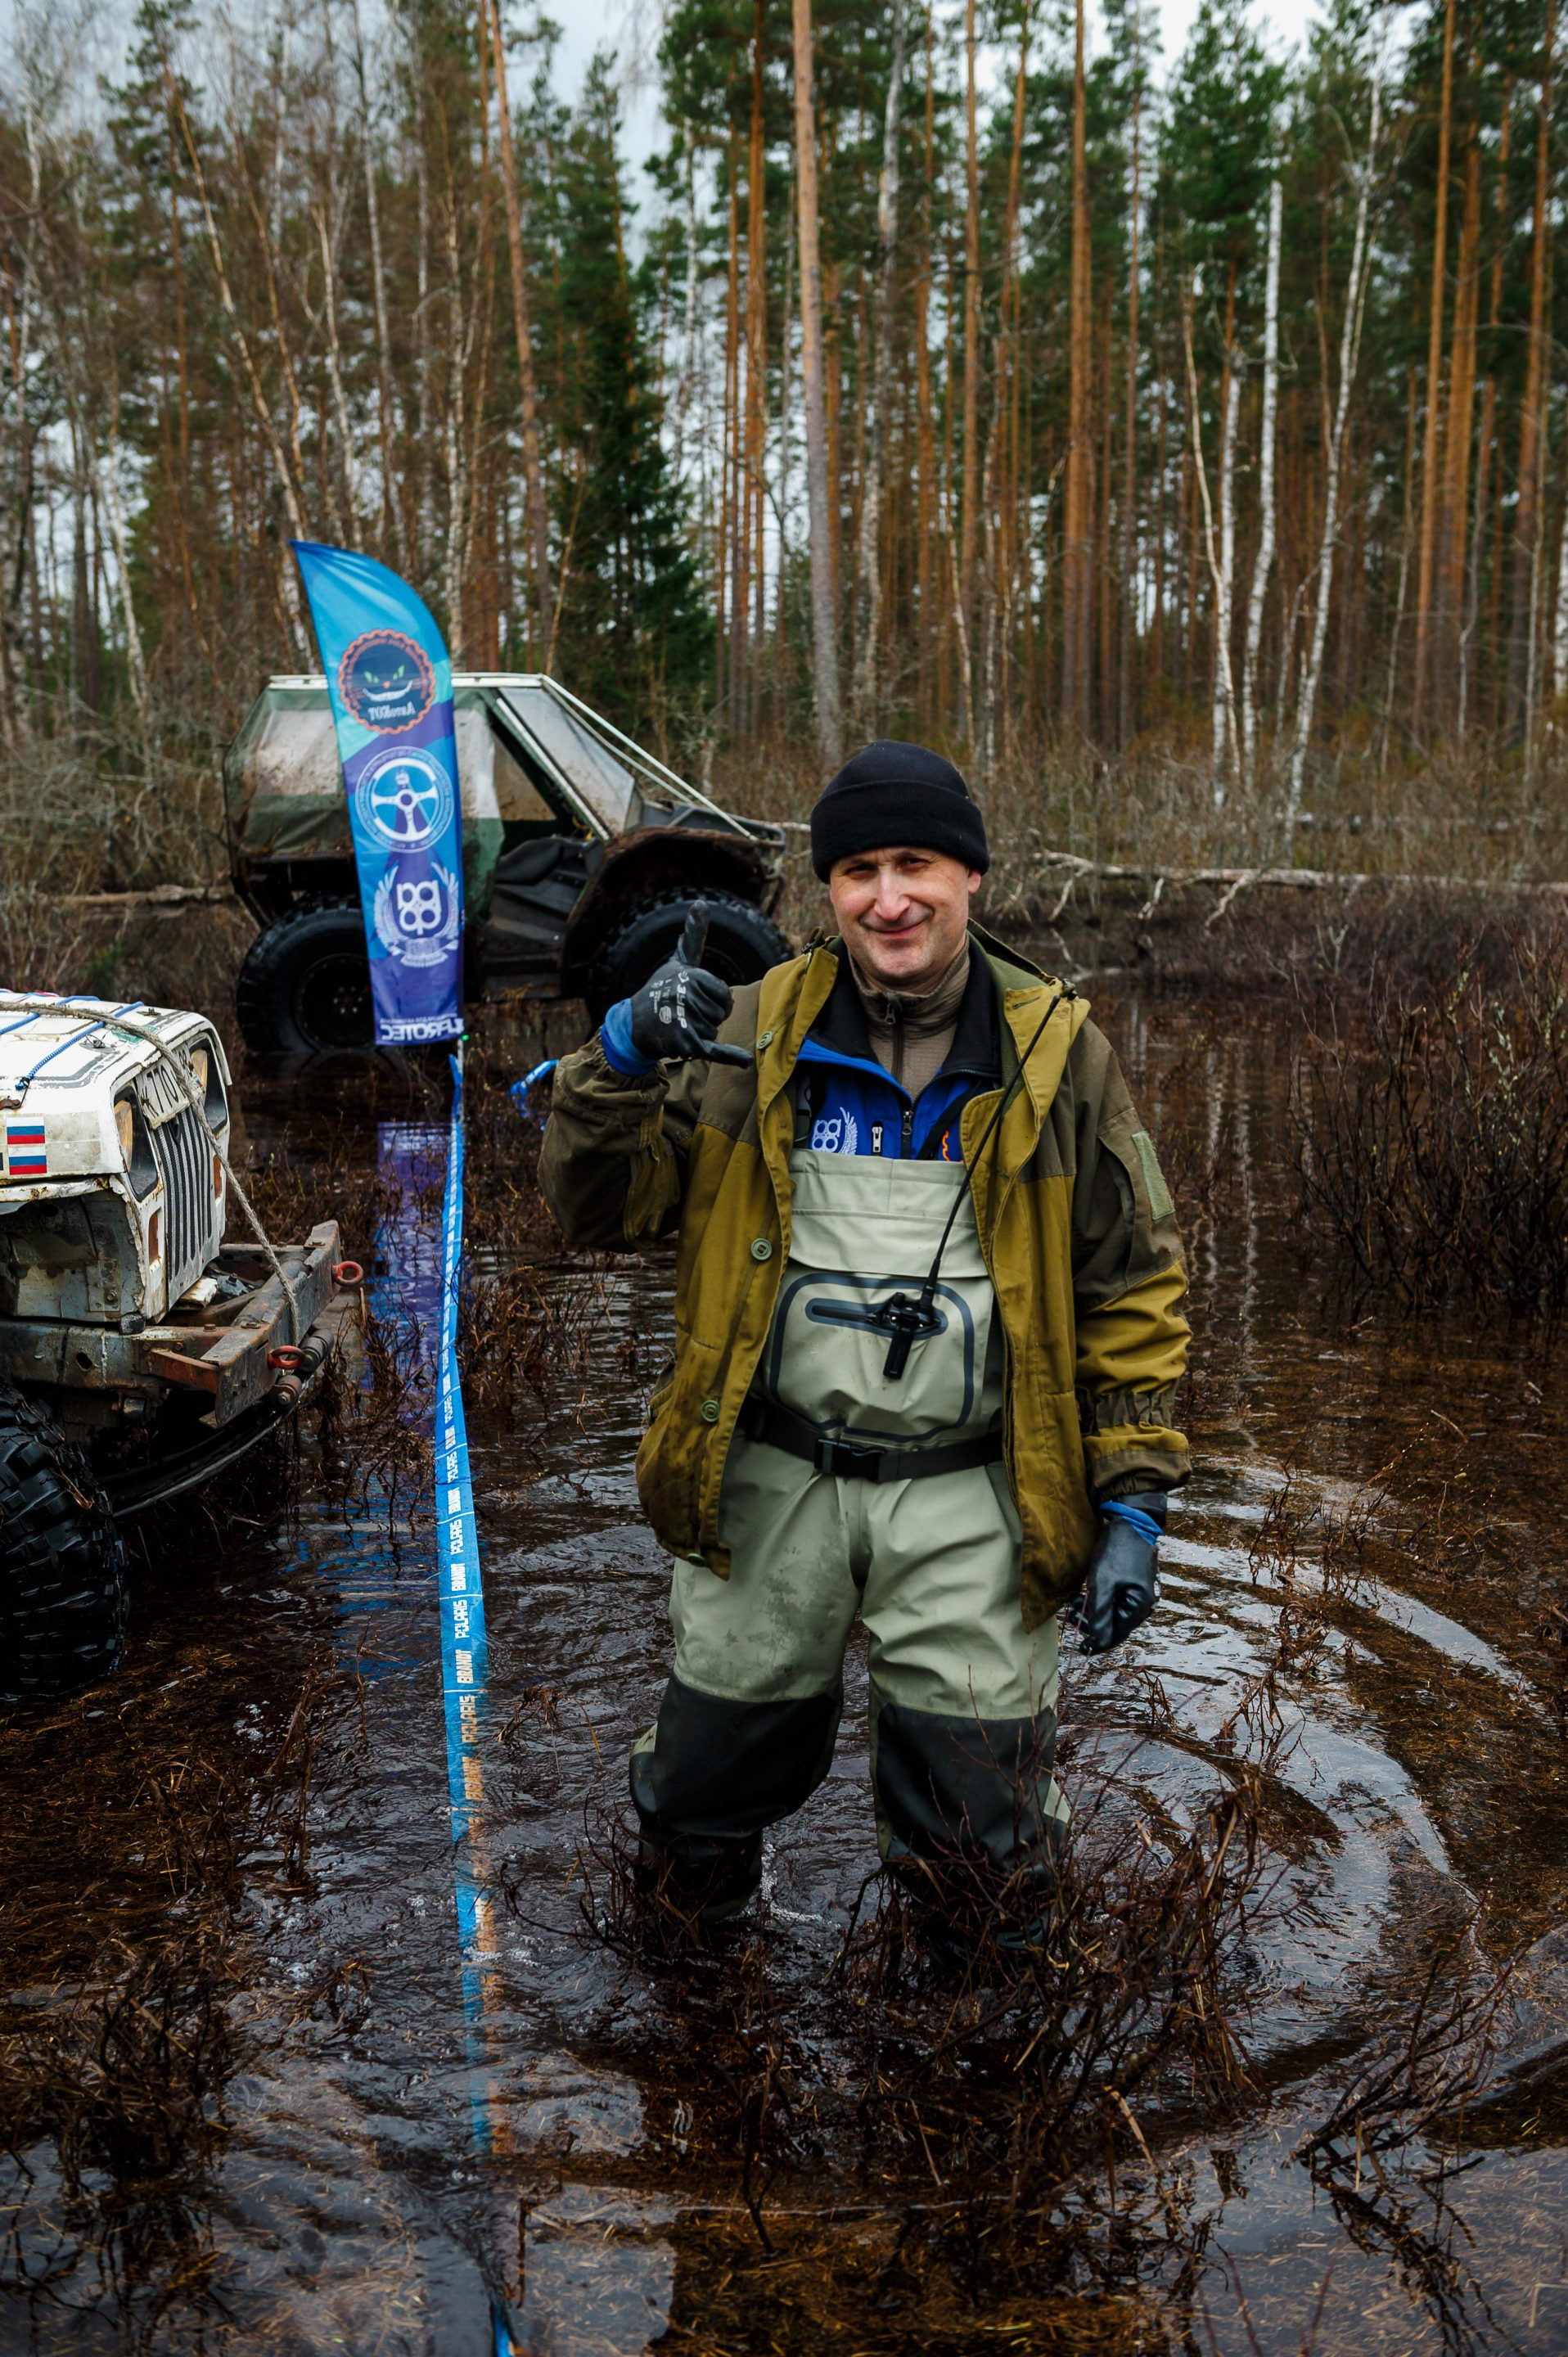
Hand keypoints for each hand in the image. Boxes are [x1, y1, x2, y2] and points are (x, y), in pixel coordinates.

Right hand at [621, 903, 752, 1066]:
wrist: (634, 1025)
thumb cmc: (660, 990)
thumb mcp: (678, 962)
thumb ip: (693, 936)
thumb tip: (700, 902)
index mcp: (691, 976)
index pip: (724, 994)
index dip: (714, 1000)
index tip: (693, 998)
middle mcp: (687, 996)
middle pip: (721, 1013)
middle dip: (707, 1017)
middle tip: (683, 1014)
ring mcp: (685, 1019)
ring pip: (714, 1030)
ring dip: (701, 1032)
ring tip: (678, 1025)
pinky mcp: (685, 1042)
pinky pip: (715, 1049)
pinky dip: (730, 1055)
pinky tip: (744, 1058)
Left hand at [1074, 1491, 1166, 1655]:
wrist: (1130, 1521)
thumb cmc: (1117, 1552)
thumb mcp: (1104, 1584)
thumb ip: (1100, 1615)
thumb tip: (1097, 1642)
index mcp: (1139, 1608)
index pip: (1115, 1635)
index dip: (1095, 1643)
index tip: (1078, 1648)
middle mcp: (1142, 1604)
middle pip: (1114, 1625)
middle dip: (1091, 1623)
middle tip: (1071, 1614)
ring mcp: (1138, 1593)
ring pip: (1112, 1612)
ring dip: (1092, 1611)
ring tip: (1074, 1602)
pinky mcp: (1132, 1583)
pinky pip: (1114, 1600)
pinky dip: (1099, 1600)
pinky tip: (1085, 1594)